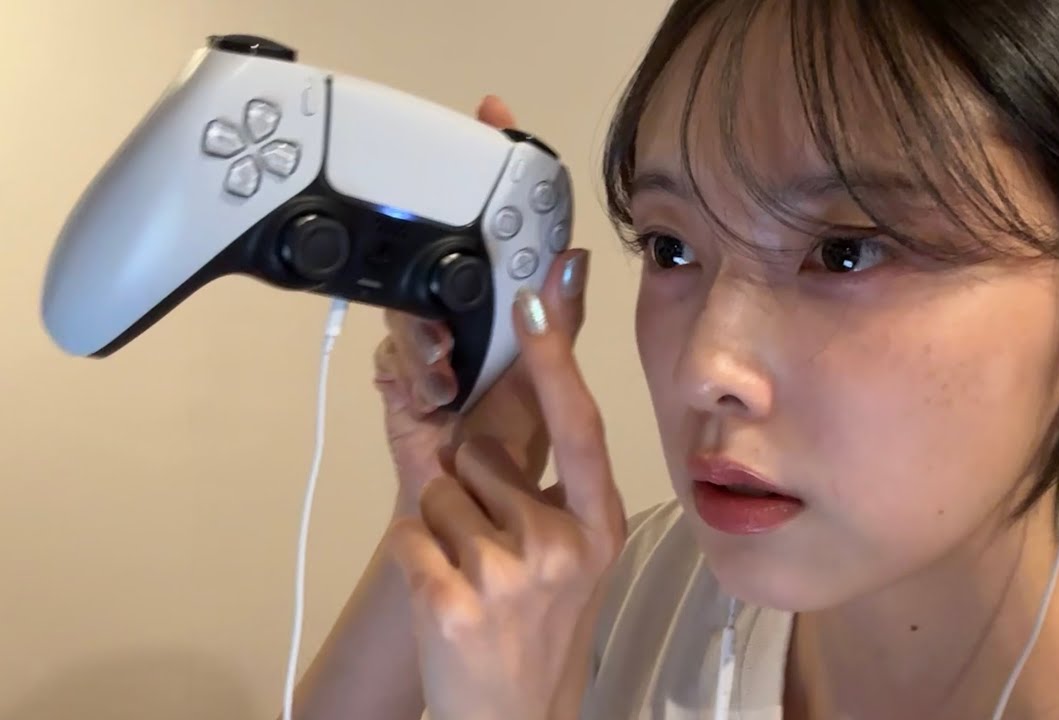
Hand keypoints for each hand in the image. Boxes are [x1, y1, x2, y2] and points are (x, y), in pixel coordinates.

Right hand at [372, 95, 585, 518]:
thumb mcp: (554, 391)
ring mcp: (430, 348)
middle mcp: (469, 316)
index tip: (496, 110)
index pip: (506, 223)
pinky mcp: (399, 384)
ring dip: (424, 342)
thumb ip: (558, 330)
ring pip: (409, 310)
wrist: (479, 528)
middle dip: (441, 279)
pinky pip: (389, 359)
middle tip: (456, 325)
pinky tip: (427, 398)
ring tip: (444, 380)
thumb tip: (570, 259)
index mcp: (514, 309)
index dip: (498, 162)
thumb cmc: (526, 457)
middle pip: (440, 256)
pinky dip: (406, 375)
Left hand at [386, 284, 625, 719]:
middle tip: (493, 553)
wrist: (513, 719)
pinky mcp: (454, 603)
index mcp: (598, 525)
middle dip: (471, 488)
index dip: (556, 357)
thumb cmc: (543, 631)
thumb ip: (560, 483)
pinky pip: (411, 535)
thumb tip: (543, 385)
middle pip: (480, 456)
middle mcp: (563, 545)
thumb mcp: (577, 557)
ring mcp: (509, 576)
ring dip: (442, 529)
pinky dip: (417, 558)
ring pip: (438, 494)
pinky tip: (446, 598)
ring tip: (474, 581)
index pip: (579, 425)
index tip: (537, 296)